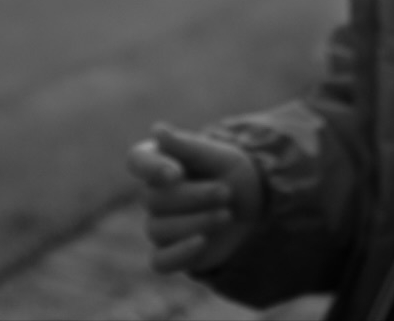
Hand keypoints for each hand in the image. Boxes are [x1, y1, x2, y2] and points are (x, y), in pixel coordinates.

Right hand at [126, 123, 261, 274]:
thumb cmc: (231, 172)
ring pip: (159, 229)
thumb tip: (157, 131)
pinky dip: (179, 253)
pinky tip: (202, 242)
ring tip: (227, 214)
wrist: (255, 202)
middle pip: (155, 199)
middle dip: (195, 196)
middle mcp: (153, 194)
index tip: (177, 173)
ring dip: (197, 221)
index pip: (138, 161)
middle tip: (226, 191)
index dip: (152, 168)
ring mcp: (159, 225)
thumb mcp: (218, 155)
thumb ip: (187, 146)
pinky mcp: (170, 253)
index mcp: (159, 162)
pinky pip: (160, 261)